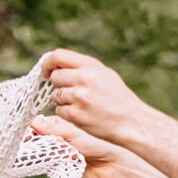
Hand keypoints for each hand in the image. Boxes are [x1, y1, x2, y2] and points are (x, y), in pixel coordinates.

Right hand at [25, 113, 141, 177]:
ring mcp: (58, 153)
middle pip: (37, 140)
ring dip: (42, 154)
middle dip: (34, 143)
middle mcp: (57, 139)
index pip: (39, 126)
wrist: (113, 163)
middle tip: (35, 145)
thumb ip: (53, 130)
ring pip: (41, 154)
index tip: (27, 135)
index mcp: (61, 126)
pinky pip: (47, 167)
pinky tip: (50, 163)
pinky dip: (47, 166)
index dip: (31, 130)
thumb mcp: (73, 134)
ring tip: (47, 154)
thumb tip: (33, 122)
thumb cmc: (98, 143)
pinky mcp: (60, 168)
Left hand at [35, 48, 155, 147]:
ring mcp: (78, 97)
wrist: (130, 121)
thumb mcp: (104, 74)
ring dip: (63, 101)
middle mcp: (83, 79)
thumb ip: (83, 68)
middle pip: (55, 77)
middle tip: (71, 92)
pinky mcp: (75, 115)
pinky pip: (59, 111)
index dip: (48, 63)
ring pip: (55, 95)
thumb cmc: (117, 98)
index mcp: (91, 65)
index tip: (46, 72)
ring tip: (82, 104)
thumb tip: (58, 65)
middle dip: (58, 85)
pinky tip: (82, 114)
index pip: (58, 56)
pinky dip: (66, 113)